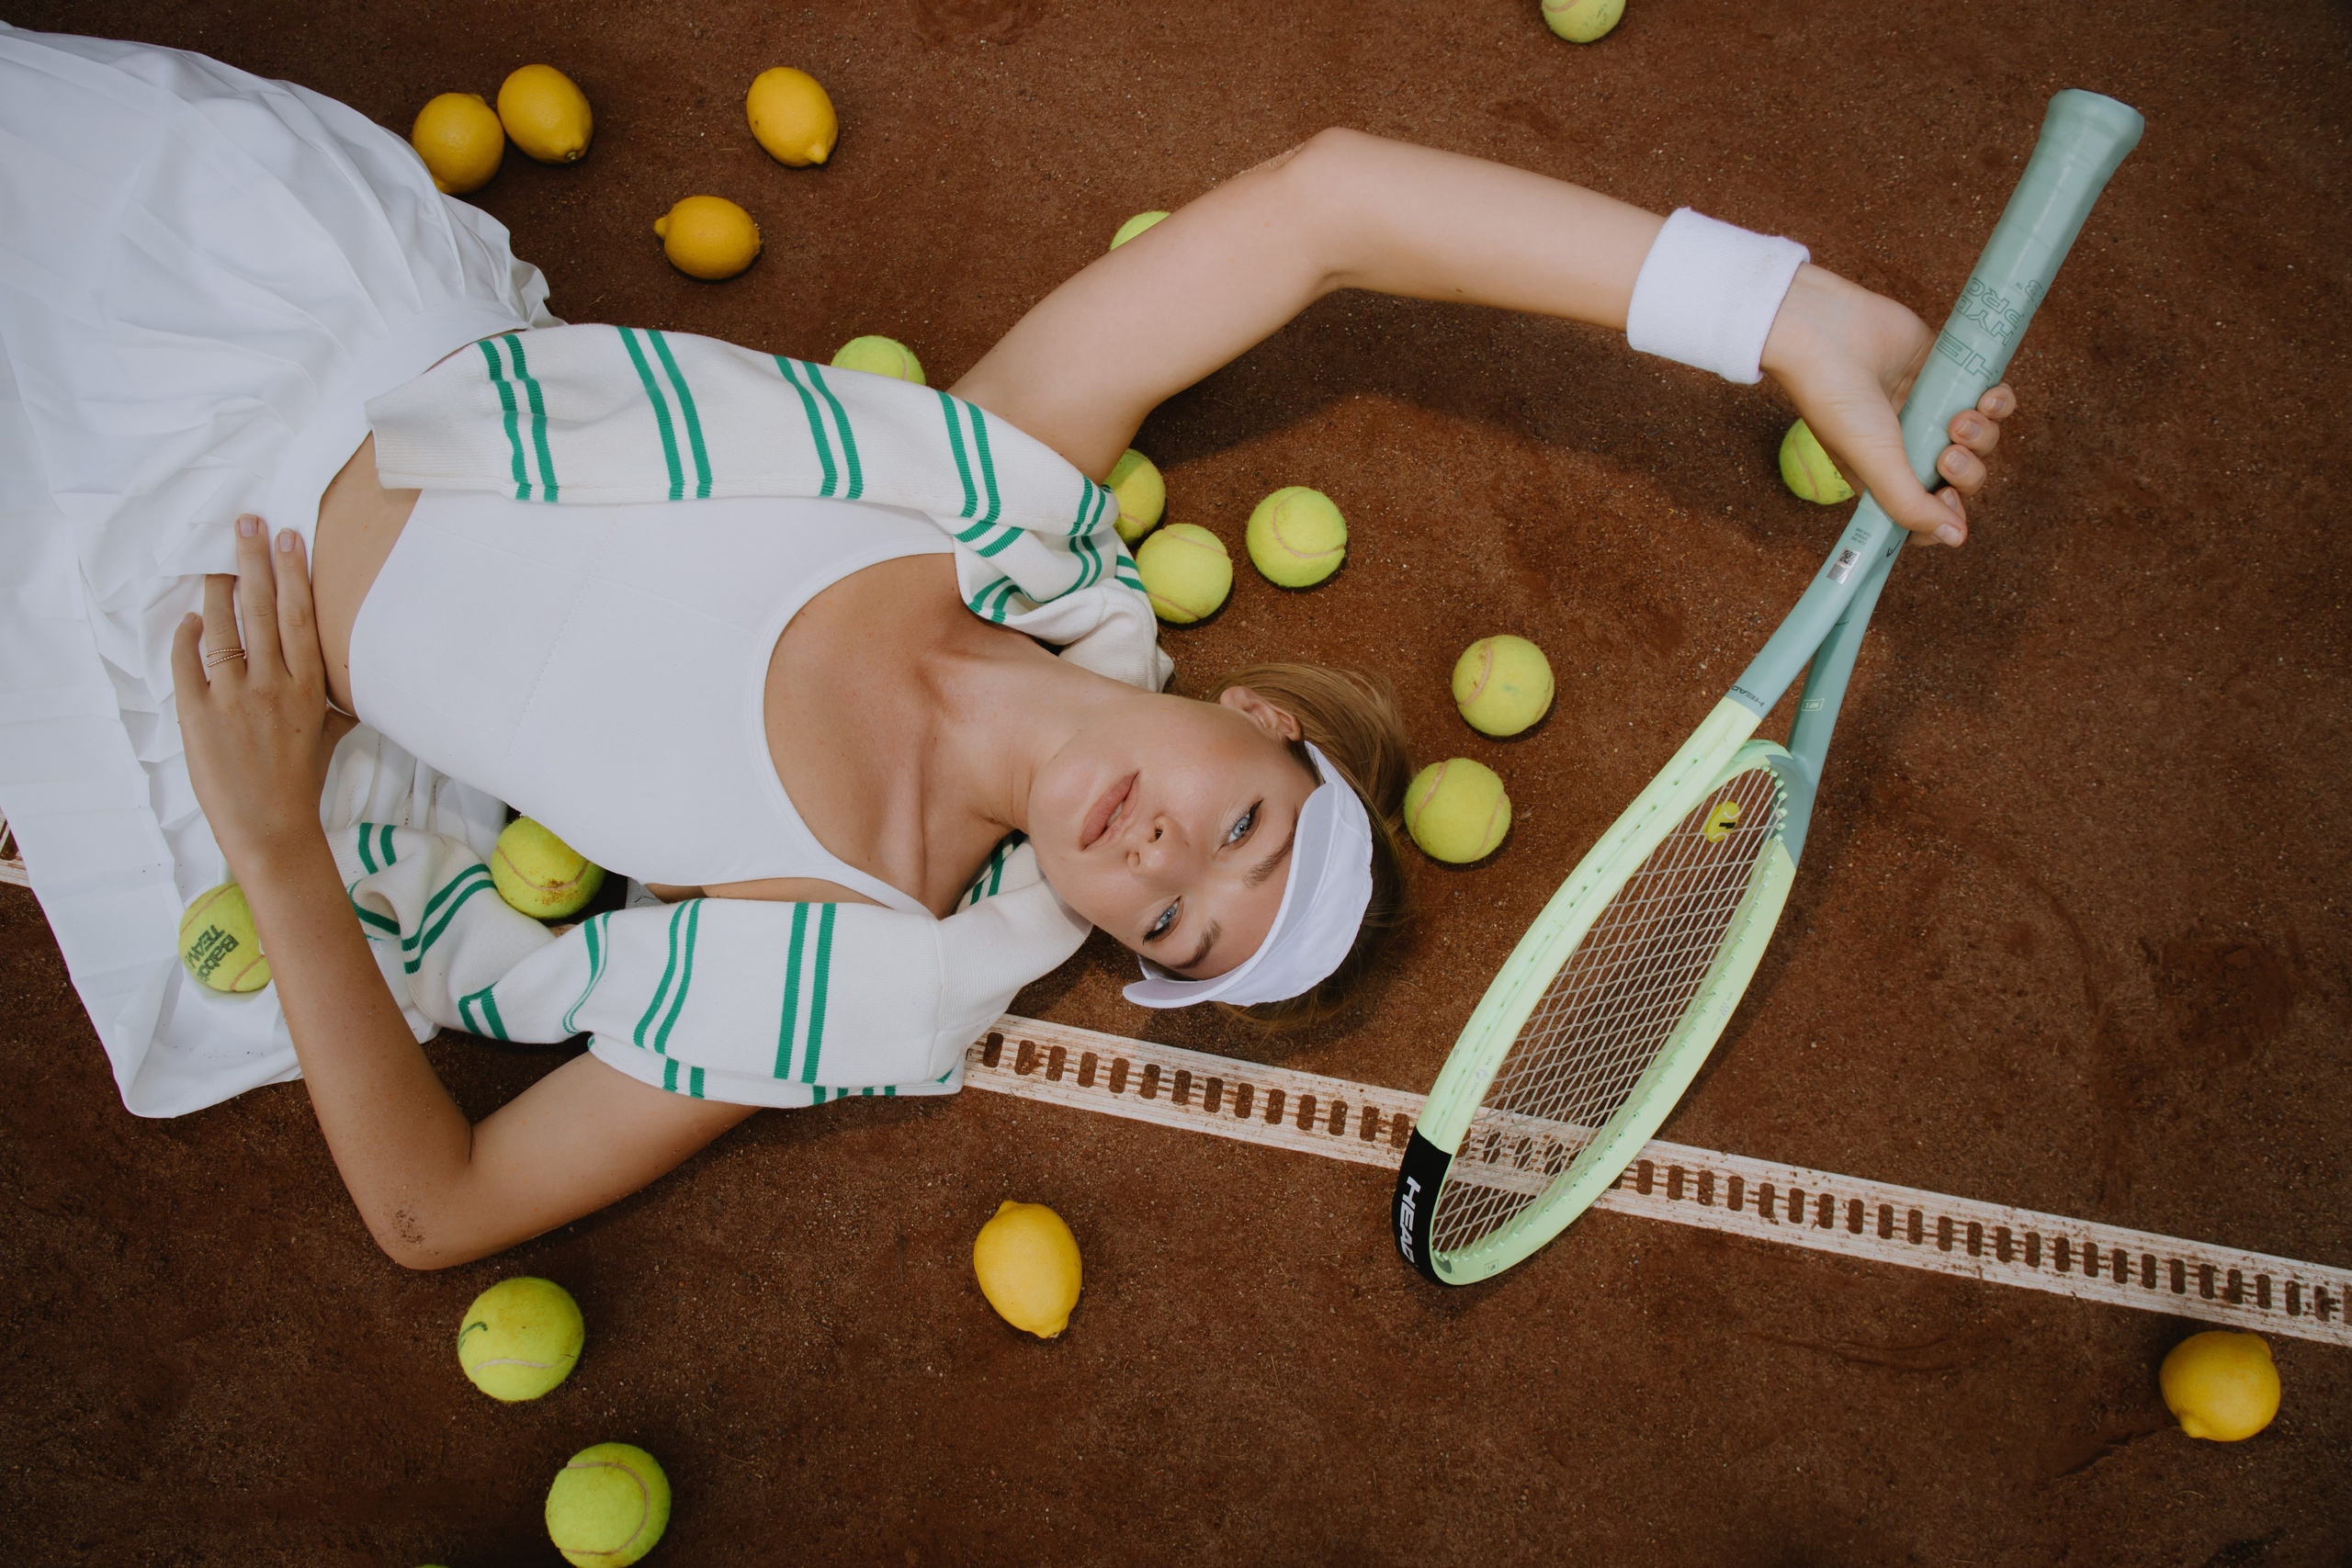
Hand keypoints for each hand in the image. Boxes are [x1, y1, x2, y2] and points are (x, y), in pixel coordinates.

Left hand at [171, 516, 344, 873]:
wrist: (270, 827)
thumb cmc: (300, 781)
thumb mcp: (328, 734)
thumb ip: (333, 699)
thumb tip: (350, 679)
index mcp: (308, 687)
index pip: (299, 617)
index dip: (292, 574)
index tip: (288, 537)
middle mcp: (273, 685)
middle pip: (261, 609)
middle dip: (254, 561)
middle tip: (246, 523)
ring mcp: (233, 699)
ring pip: (222, 629)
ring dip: (218, 590)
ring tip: (215, 561)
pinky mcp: (198, 716)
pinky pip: (187, 665)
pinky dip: (186, 638)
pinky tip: (190, 620)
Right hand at [1760, 265, 2014, 546]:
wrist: (1825, 333)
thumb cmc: (1836, 400)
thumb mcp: (1873, 462)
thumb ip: (1911, 504)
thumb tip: (1956, 539)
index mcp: (1884, 475)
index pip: (1929, 511)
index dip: (1947, 516)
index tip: (1948, 502)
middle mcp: (1909, 445)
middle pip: (1961, 478)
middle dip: (1967, 472)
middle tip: (1948, 454)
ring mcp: (1930, 409)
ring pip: (1981, 440)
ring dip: (1984, 434)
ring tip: (1964, 418)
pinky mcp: (1947, 372)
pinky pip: (1991, 398)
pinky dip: (1999, 402)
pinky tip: (1987, 396)